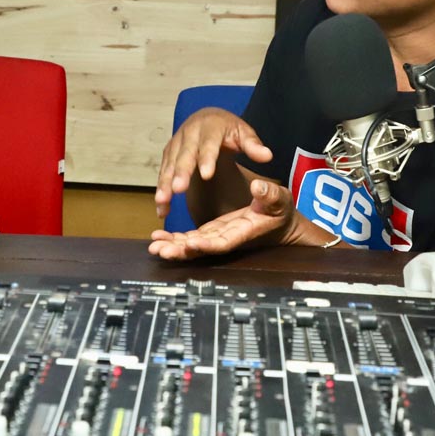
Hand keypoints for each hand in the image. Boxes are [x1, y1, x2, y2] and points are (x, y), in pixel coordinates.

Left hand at [149, 178, 299, 260]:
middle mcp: (228, 237)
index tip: (190, 243)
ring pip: (193, 245)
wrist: (280, 223)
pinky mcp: (212, 231)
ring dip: (173, 246)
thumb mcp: (279, 199)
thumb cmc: (280, 211)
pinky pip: (191, 238)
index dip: (206, 245)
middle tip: (160, 249)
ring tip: (154, 245)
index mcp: (244, 232)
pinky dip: (175, 239)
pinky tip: (159, 237)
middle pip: (202, 248)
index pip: (223, 242)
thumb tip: (258, 185)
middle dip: (181, 250)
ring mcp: (218, 236)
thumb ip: (269, 194)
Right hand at [154, 108, 271, 217]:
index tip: (207, 175)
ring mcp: (176, 143)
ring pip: (169, 164)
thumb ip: (253, 146)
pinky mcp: (169, 154)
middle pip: (184, 154)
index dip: (207, 159)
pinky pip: (163, 172)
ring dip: (165, 183)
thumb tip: (267, 156)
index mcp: (210, 127)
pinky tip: (162, 209)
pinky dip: (161, 189)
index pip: (208, 144)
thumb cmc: (229, 130)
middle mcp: (189, 134)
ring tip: (163, 202)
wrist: (207, 118)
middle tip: (178, 189)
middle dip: (180, 172)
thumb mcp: (244, 133)